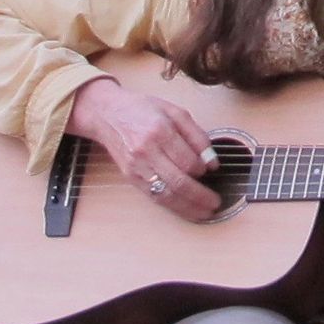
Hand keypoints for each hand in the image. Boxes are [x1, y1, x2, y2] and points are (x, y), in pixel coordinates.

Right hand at [67, 77, 220, 221]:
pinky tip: (185, 209)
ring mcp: (136, 167)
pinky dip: (172, 206)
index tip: (212, 170)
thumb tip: (212, 162)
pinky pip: (153, 196)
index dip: (203, 169)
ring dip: (188, 207)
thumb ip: (197, 136)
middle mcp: (146, 152)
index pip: (187, 160)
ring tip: (204, 212)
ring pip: (165, 194)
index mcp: (160, 132)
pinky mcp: (130, 177)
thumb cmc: (143, 110)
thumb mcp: (176, 112)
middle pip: (178, 182)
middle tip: (216, 203)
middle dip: (200, 196)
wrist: (107, 114)